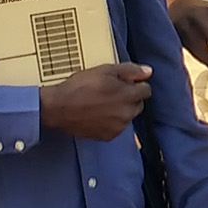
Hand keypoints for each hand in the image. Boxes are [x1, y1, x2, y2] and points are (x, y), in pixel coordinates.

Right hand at [37, 63, 151, 141]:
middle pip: (138, 104)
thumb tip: (148, 72)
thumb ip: (129, 70)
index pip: (146, 90)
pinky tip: (98, 114)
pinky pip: (117, 127)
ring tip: (102, 103)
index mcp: (128, 96)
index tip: (124, 83)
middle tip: (111, 92)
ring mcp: (118, 127)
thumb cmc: (80, 86)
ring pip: (127, 116)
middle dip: (129, 98)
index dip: (135, 84)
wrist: (59, 107)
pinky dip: (111, 122)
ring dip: (121, 110)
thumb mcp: (105, 70)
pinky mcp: (108, 136)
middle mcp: (127, 113)